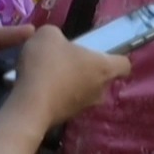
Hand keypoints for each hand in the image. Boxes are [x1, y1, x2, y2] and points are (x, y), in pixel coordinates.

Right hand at [5, 24, 128, 128]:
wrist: (28, 105)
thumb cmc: (46, 65)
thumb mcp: (48, 36)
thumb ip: (57, 35)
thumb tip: (56, 42)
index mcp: (104, 68)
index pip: (124, 64)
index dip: (115, 56)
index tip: (99, 51)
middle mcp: (100, 90)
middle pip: (102, 78)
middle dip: (87, 69)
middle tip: (67, 60)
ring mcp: (84, 107)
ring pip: (84, 91)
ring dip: (71, 83)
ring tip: (48, 74)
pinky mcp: (66, 118)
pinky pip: (66, 102)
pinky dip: (56, 96)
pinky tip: (38, 88)